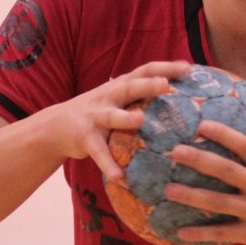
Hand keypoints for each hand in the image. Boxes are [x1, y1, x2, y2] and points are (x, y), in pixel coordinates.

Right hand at [44, 60, 191, 180]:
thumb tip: (183, 96)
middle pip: (130, 87)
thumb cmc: (100, 111)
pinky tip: (120, 177)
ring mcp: (95, 116)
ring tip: (140, 120)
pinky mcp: (85, 138)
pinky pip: (99, 152)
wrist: (57, 126)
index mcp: (121, 85)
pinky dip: (109, 164)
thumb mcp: (119, 98)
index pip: (145, 70)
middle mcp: (108, 96)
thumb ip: (143, 94)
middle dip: (147, 85)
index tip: (188, 67)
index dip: (166, 67)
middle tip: (166, 84)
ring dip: (125, 117)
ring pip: (112, 116)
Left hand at [163, 105, 245, 244]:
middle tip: (174, 151)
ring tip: (168, 190)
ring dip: (192, 196)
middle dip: (200, 160)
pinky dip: (201, 233)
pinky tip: (180, 231)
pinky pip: (222, 233)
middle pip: (228, 171)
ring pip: (220, 203)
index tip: (202, 124)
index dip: (226, 135)